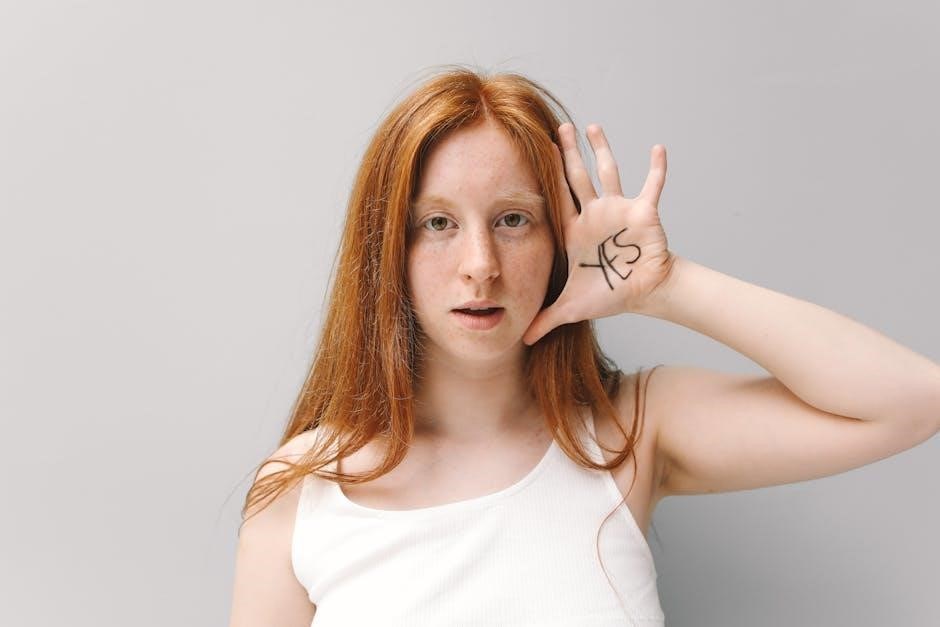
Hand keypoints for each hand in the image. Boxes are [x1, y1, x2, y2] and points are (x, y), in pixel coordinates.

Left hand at [523, 123, 674, 345]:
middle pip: (577, 176)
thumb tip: (521, 342)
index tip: (535, 150)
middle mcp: (594, 214)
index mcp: (574, 230)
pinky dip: (656, 168)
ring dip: (602, 150)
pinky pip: (651, 186)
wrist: (642, 294)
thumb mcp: (571, 308)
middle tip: (559, 127)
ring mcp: (618, 210)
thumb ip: (546, 320)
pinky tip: (658, 148)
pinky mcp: (643, 213)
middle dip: (568, 153)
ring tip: (592, 126)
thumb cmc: (608, 295)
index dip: (547, 175)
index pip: (556, 197)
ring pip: (608, 172)